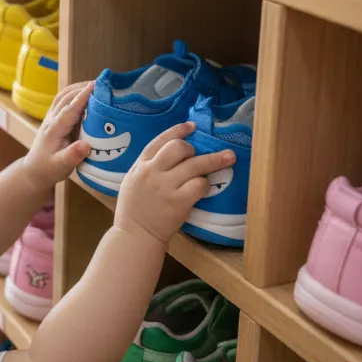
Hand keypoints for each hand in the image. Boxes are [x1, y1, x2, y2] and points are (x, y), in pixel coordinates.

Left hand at [23, 82, 94, 189]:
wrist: (34, 171)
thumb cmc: (48, 169)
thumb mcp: (61, 166)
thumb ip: (73, 155)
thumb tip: (86, 145)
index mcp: (54, 129)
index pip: (69, 109)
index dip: (82, 97)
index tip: (95, 85)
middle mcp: (52, 120)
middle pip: (66, 98)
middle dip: (82, 88)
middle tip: (102, 84)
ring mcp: (51, 117)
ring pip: (63, 96)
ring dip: (77, 88)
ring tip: (95, 84)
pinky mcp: (54, 118)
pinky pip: (63, 100)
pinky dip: (74, 93)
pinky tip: (85, 93)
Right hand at [115, 123, 235, 245]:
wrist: (134, 235)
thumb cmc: (134, 208)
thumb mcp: (132, 180)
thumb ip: (148, 165)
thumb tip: (172, 151)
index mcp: (140, 165)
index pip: (159, 140)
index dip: (178, 130)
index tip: (192, 126)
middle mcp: (152, 172)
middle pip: (178, 148)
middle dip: (192, 148)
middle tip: (199, 156)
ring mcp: (165, 187)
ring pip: (194, 165)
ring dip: (214, 161)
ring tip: (229, 157)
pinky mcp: (178, 202)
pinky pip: (199, 185)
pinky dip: (205, 185)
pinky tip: (205, 188)